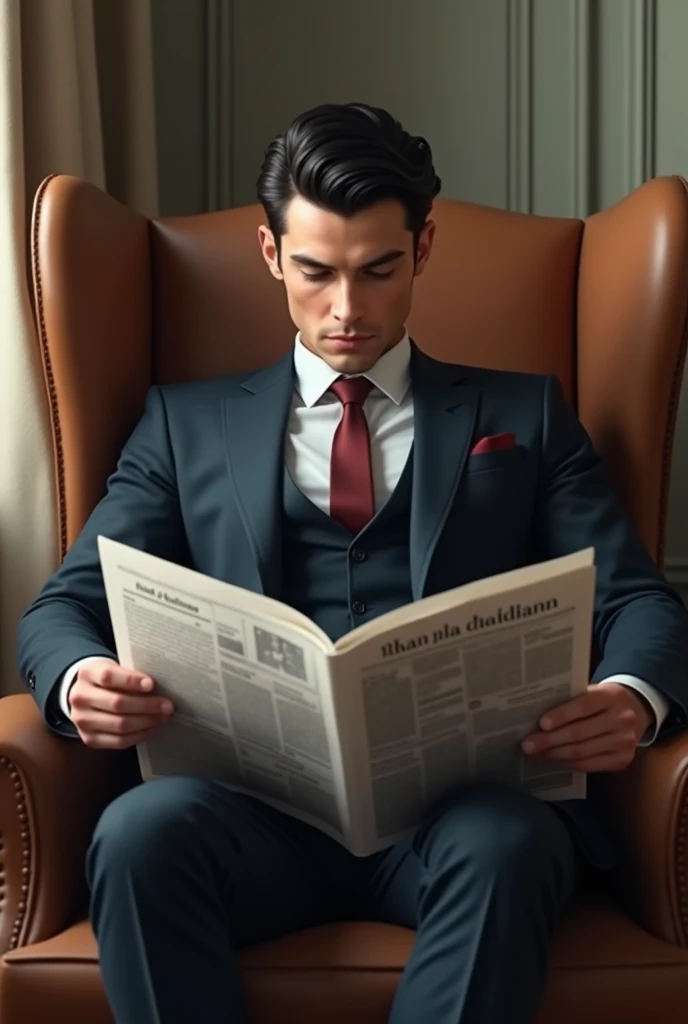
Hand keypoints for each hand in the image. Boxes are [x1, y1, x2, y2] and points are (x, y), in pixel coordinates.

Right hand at [68, 658, 174, 749]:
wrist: (86, 695)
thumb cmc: (109, 680)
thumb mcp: (115, 668)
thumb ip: (131, 674)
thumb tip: (157, 687)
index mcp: (88, 673)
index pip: (109, 676)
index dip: (131, 681)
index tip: (151, 684)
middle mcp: (80, 697)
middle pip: (117, 703)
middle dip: (147, 705)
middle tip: (168, 706)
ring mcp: (82, 720)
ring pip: (119, 725)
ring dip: (147, 722)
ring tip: (163, 717)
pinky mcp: (89, 738)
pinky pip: (118, 741)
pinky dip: (139, 735)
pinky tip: (152, 728)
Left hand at [521, 682, 653, 772]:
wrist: (634, 712)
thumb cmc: (602, 701)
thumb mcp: (593, 691)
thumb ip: (571, 699)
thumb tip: (534, 713)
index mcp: (612, 695)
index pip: (584, 706)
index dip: (561, 715)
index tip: (541, 723)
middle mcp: (623, 718)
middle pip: (580, 733)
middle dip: (549, 740)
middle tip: (527, 744)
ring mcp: (625, 741)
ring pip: (582, 752)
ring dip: (554, 754)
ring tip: (535, 753)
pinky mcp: (622, 759)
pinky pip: (589, 765)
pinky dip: (567, 763)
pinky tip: (553, 760)